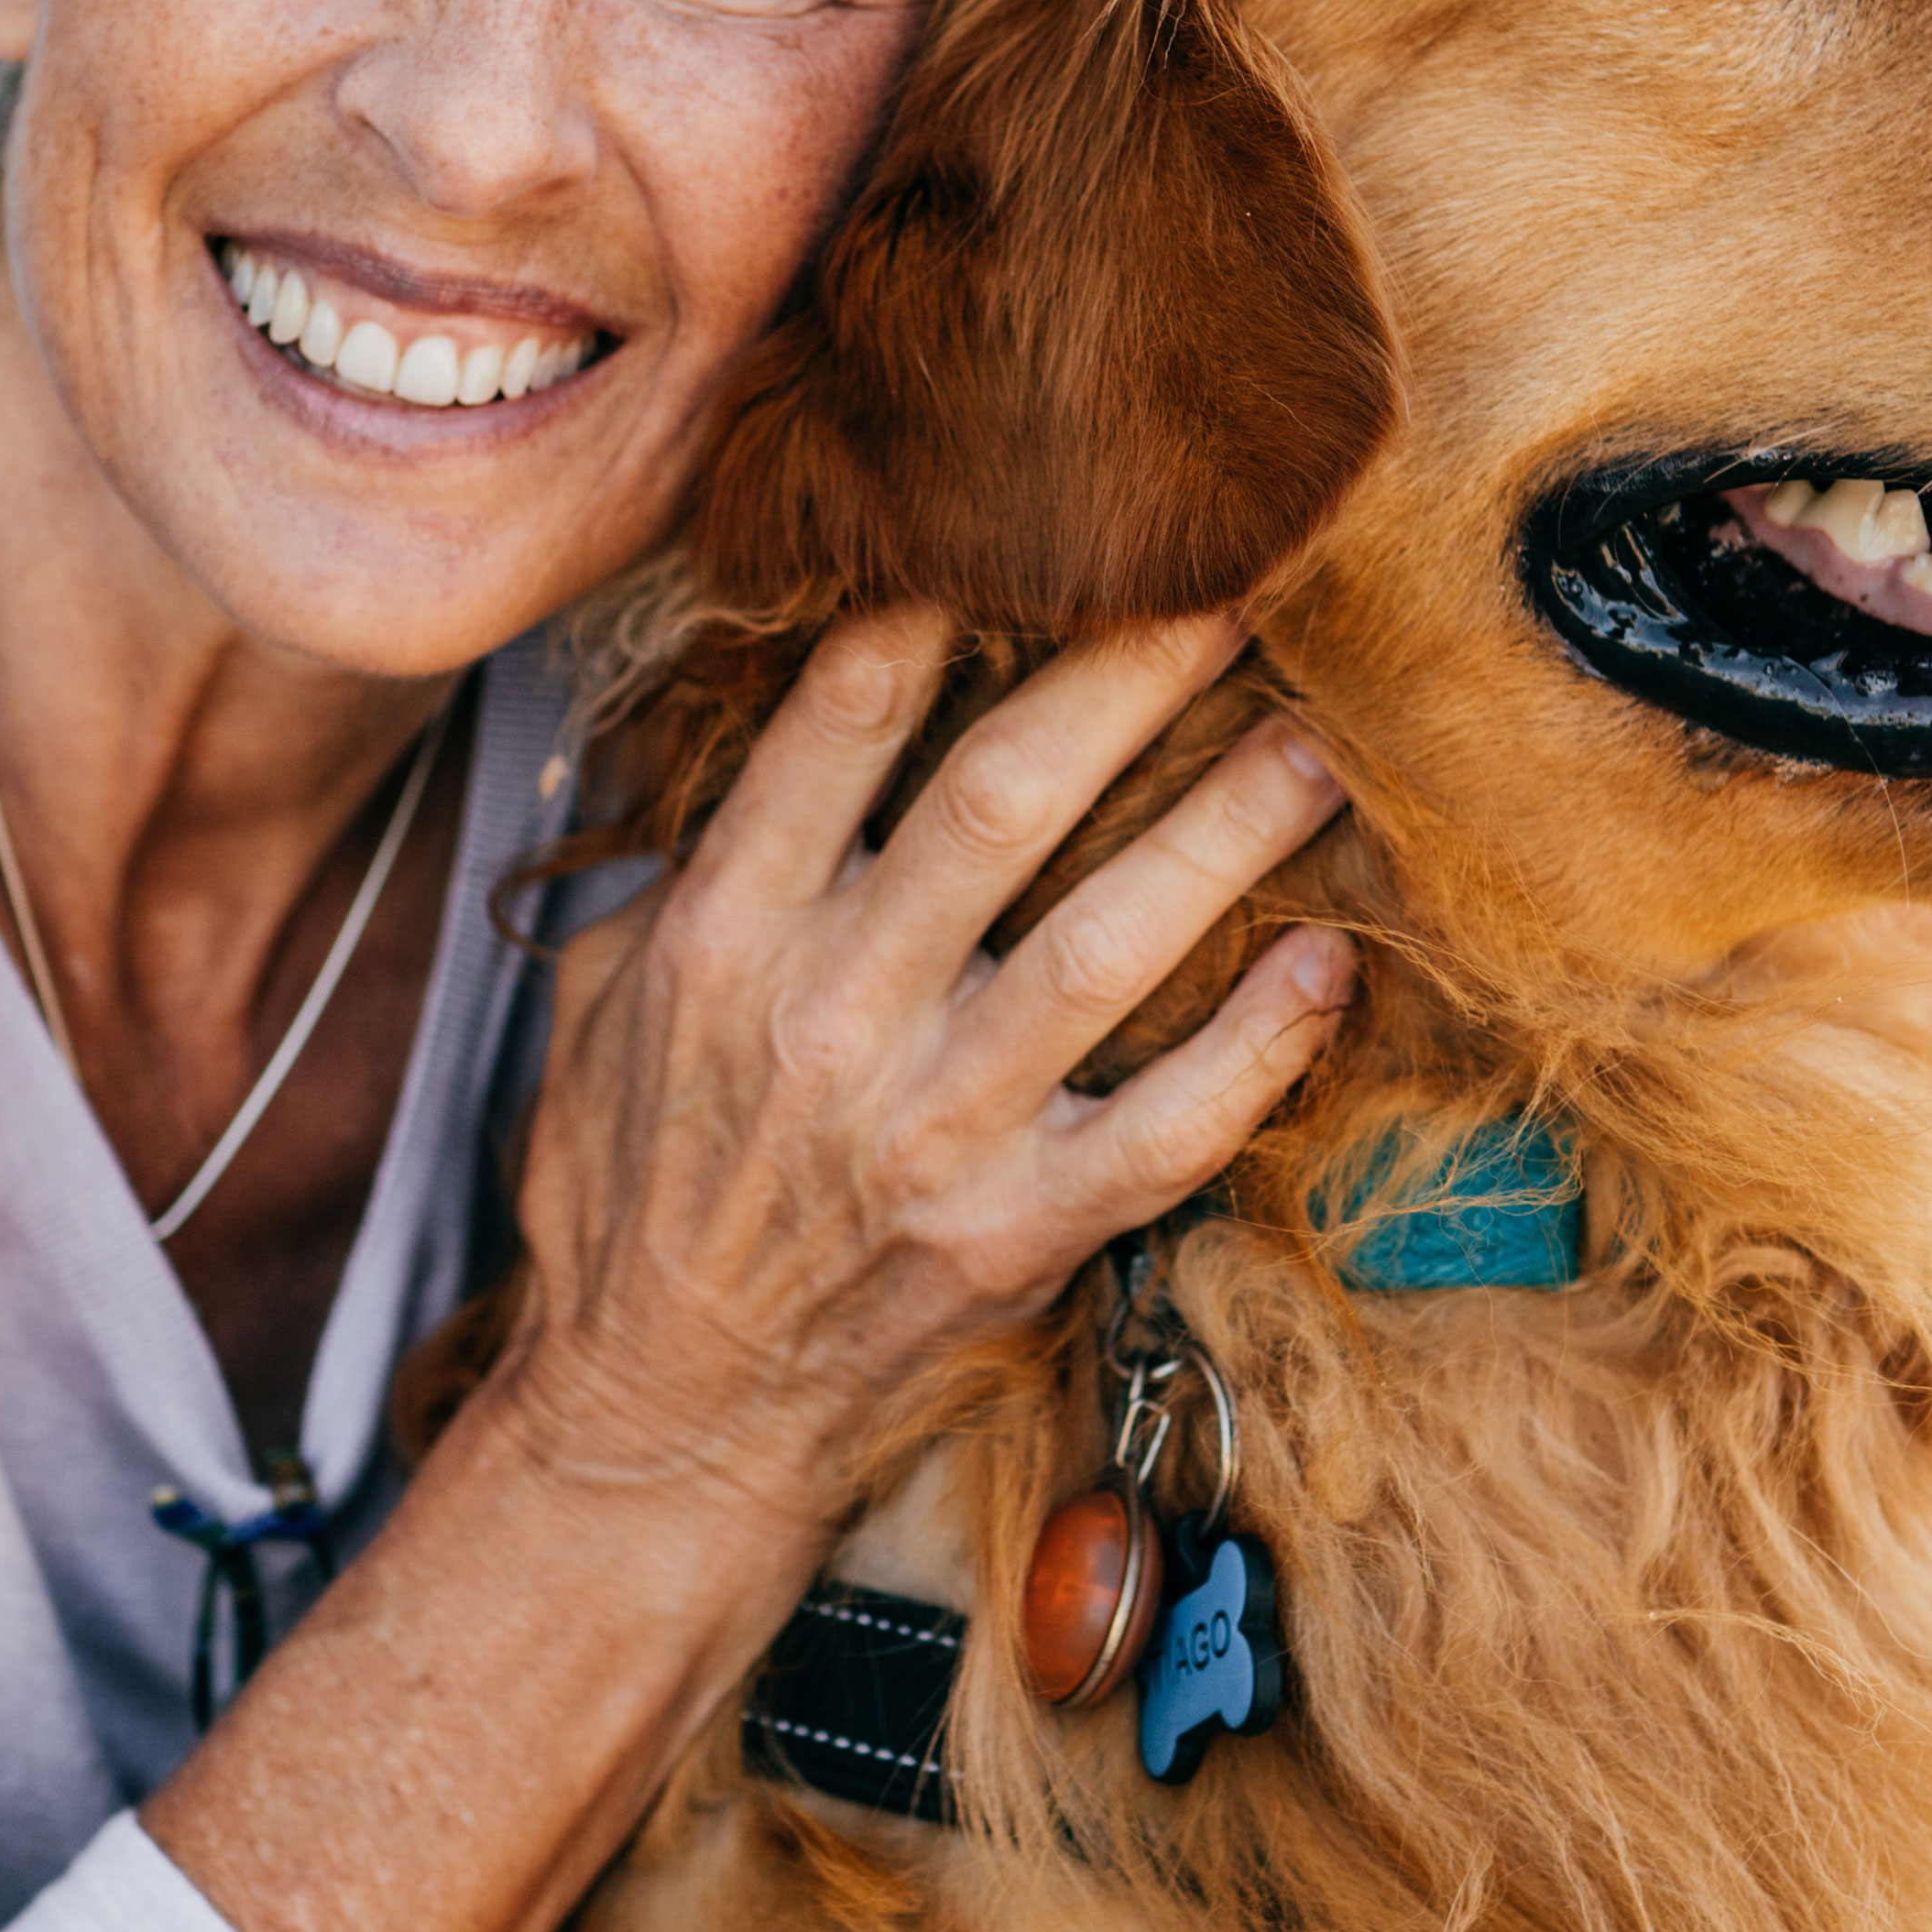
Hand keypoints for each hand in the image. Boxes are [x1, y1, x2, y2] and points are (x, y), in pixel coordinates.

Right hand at [483, 607, 1356, 1520]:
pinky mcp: (1016, 1233)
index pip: (840, 720)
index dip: (944, 599)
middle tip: (1234, 576)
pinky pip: (1167, 1127)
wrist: (658, 1414)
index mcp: (721, 933)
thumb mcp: (601, 1003)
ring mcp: (934, 1131)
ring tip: (1321, 744)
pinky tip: (1330, 968)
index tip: (1035, 517)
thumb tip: (765, 717)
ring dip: (1228, 834)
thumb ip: (682, 860)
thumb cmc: (630, 1189)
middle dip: (1127, 673)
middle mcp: (832, 1014)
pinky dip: (1258, 1049)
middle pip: (1004, 798)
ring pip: (1112, 946)